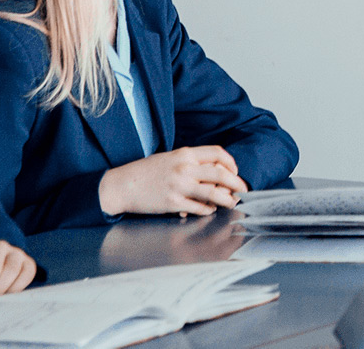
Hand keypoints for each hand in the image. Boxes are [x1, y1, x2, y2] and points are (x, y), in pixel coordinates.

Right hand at [98, 147, 248, 216]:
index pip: (218, 154)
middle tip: (243, 189)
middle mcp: (184, 168)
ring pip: (214, 192)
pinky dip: (208, 209)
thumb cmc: (145, 171)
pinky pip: (199, 207)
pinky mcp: (173, 202)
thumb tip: (215, 170)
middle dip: (237, 182)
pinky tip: (210, 209)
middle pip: (221, 173)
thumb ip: (191, 162)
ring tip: (232, 202)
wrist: (121, 185)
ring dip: (228, 199)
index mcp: (184, 154)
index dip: (231, 163)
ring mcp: (179, 186)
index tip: (235, 171)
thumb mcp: (170, 158)